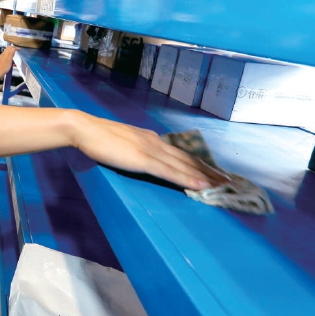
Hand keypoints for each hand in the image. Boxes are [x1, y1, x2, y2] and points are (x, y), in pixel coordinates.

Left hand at [0, 45, 18, 77]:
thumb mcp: (9, 60)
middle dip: (13, 48)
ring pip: (7, 50)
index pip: (11, 48)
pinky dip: (9, 53)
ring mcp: (2, 56)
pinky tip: (10, 56)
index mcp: (5, 54)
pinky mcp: (1, 59)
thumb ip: (11, 54)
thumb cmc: (4, 68)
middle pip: (8, 48)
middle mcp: (3, 54)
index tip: (19, 49)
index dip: (16, 48)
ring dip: (11, 50)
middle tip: (17, 49)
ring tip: (14, 52)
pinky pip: (5, 53)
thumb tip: (13, 48)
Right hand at [72, 113, 226, 189]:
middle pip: (188, 159)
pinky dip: (188, 179)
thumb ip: (136, 150)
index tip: (214, 173)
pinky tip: (201, 186)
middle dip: (210, 171)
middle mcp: (156, 142)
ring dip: (206, 176)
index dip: (199, 164)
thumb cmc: (98, 138)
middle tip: (229, 181)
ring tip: (223, 185)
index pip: (180, 154)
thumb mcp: (123, 144)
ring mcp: (151, 150)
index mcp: (151, 139)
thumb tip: (145, 159)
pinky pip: (170, 172)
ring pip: (185, 165)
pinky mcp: (144, 159)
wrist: (85, 129)